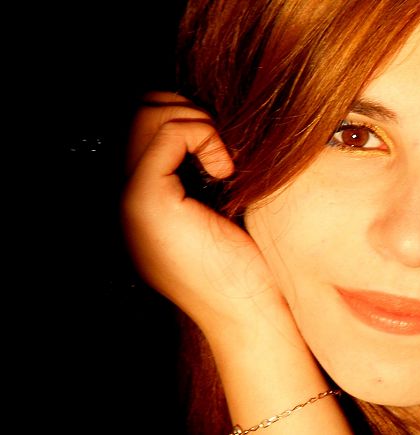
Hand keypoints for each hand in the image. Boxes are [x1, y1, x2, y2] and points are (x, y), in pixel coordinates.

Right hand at [121, 93, 350, 433]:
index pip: (141, 122)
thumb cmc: (247, 262)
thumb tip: (213, 118)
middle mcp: (123, 195)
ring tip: (224, 163)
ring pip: (147, 112)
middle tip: (222, 149)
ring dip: (197, 122)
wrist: (250, 311)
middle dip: (187, 110)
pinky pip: (166, 132)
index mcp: (140, 196)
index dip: (184, 115)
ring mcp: (128, 199)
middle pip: (138, 109)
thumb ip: (201, 165)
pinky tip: (225, 171)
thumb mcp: (220, 203)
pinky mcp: (145, 201)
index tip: (223, 148)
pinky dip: (203, 136)